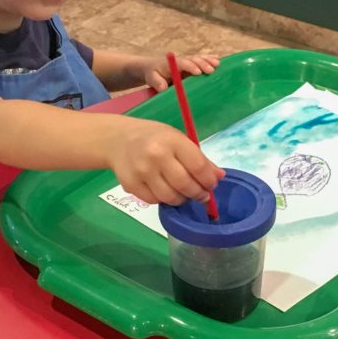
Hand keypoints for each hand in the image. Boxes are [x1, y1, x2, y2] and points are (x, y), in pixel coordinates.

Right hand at [106, 117, 223, 205]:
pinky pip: (154, 201)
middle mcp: (156, 156)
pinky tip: (165, 190)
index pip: (198, 166)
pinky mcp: (130, 185)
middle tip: (201, 195)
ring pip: (170, 197)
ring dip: (182, 199)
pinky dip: (164, 199)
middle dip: (198, 193)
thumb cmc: (154, 138)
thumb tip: (219, 176)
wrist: (118, 139)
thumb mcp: (178, 139)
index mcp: (171, 141)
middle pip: (184, 185)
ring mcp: (141, 172)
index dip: (209, 180)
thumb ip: (199, 158)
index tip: (212, 184)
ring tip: (183, 193)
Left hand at [141, 53, 219, 92]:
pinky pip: (202, 60)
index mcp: (172, 63)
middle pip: (194, 59)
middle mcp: (182, 60)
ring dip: (208, 60)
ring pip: (199, 58)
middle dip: (203, 64)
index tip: (197, 72)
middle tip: (211, 70)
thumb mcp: (151, 78)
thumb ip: (157, 83)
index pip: (182, 63)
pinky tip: (218, 59)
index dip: (190, 67)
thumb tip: (164, 88)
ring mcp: (188, 61)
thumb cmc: (153, 74)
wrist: (153, 67)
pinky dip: (210, 59)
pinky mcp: (192, 64)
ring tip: (218, 64)